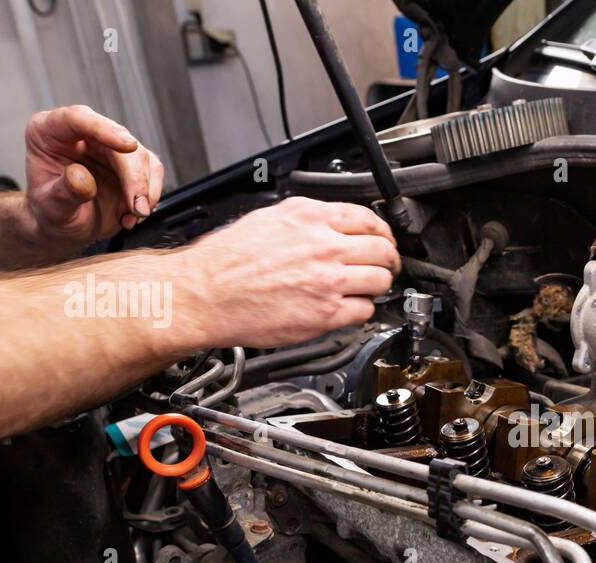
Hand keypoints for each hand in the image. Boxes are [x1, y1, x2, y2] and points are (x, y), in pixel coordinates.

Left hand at [23, 105, 163, 245]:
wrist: (65, 227)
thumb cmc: (51, 212)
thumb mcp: (51, 208)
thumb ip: (65, 192)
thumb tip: (81, 178)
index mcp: (49, 132)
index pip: (77, 119)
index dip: (104, 129)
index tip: (129, 145)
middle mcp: (81, 134)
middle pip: (119, 140)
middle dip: (135, 176)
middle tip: (137, 208)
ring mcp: (108, 147)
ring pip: (142, 156)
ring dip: (145, 189)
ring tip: (132, 216)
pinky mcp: (129, 163)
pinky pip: (152, 172)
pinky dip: (149, 196)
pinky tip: (133, 214)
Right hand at [176, 197, 400, 348]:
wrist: (206, 293)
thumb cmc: (227, 261)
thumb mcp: (269, 218)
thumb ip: (308, 220)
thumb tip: (333, 224)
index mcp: (309, 217)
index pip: (368, 218)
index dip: (382, 231)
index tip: (383, 238)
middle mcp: (323, 246)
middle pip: (382, 249)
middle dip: (388, 258)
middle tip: (386, 266)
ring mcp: (328, 280)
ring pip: (380, 280)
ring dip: (379, 285)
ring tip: (370, 287)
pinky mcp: (327, 312)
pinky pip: (365, 310)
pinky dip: (362, 310)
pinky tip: (351, 307)